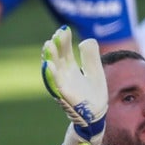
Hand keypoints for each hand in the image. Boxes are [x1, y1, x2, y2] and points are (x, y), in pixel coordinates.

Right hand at [41, 26, 107, 144]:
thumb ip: (91, 56)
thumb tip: (86, 40)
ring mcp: (63, 85)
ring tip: (48, 45)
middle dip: (56, 46)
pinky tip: (49, 65)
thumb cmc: (94, 94)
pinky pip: (56, 85)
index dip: (64, 41)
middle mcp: (64, 76)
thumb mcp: (95, 71)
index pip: (65, 51)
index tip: (64, 28)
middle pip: (58, 58)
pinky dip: (51, 75)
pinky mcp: (64, 96)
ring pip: (53, 70)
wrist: (96, 115)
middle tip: (56, 34)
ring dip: (50, 57)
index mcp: (71, 69)